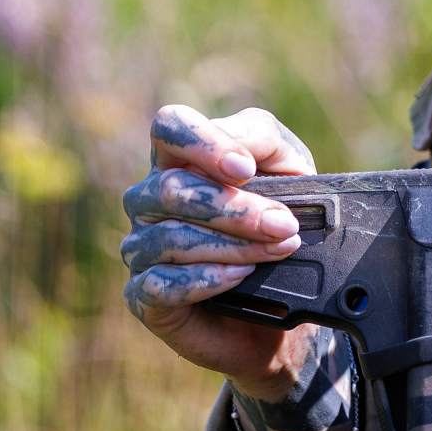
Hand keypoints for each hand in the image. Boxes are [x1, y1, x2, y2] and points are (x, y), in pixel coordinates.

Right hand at [121, 105, 319, 399]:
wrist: (286, 303)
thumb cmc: (281, 224)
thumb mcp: (290, 172)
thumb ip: (264, 143)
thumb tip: (241, 152)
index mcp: (181, 159)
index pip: (169, 127)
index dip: (203, 144)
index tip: (246, 169)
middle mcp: (150, 200)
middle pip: (171, 188)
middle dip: (235, 208)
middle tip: (284, 225)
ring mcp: (141, 249)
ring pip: (170, 236)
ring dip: (232, 243)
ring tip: (277, 250)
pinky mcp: (143, 297)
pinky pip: (161, 284)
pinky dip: (206, 279)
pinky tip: (240, 275)